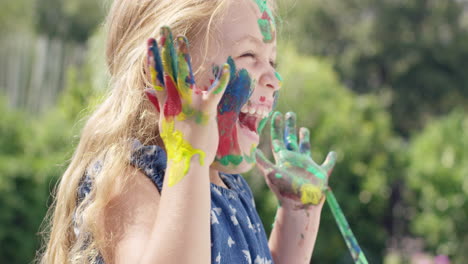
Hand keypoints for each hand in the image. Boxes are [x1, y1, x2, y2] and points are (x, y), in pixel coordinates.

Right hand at [145, 27, 229, 186]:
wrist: (188, 163)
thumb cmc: (179, 145)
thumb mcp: (165, 123)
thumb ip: (157, 105)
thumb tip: (145, 92)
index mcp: (166, 104)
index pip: (156, 77)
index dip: (153, 59)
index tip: (150, 44)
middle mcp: (175, 101)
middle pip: (167, 71)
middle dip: (164, 50)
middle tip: (162, 32)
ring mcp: (190, 105)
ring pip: (184, 75)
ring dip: (182, 56)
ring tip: (181, 40)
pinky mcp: (206, 111)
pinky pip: (215, 91)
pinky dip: (222, 79)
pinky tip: (227, 68)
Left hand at [255, 111, 336, 209]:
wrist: (300, 206)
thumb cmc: (285, 191)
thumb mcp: (272, 174)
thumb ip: (263, 162)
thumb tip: (252, 150)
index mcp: (283, 159)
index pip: (278, 139)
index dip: (277, 127)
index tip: (276, 114)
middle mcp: (294, 160)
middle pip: (291, 139)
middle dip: (290, 127)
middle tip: (290, 114)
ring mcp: (307, 166)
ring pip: (305, 148)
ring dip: (305, 138)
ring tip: (303, 129)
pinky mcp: (320, 174)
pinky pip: (327, 164)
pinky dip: (331, 159)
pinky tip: (333, 153)